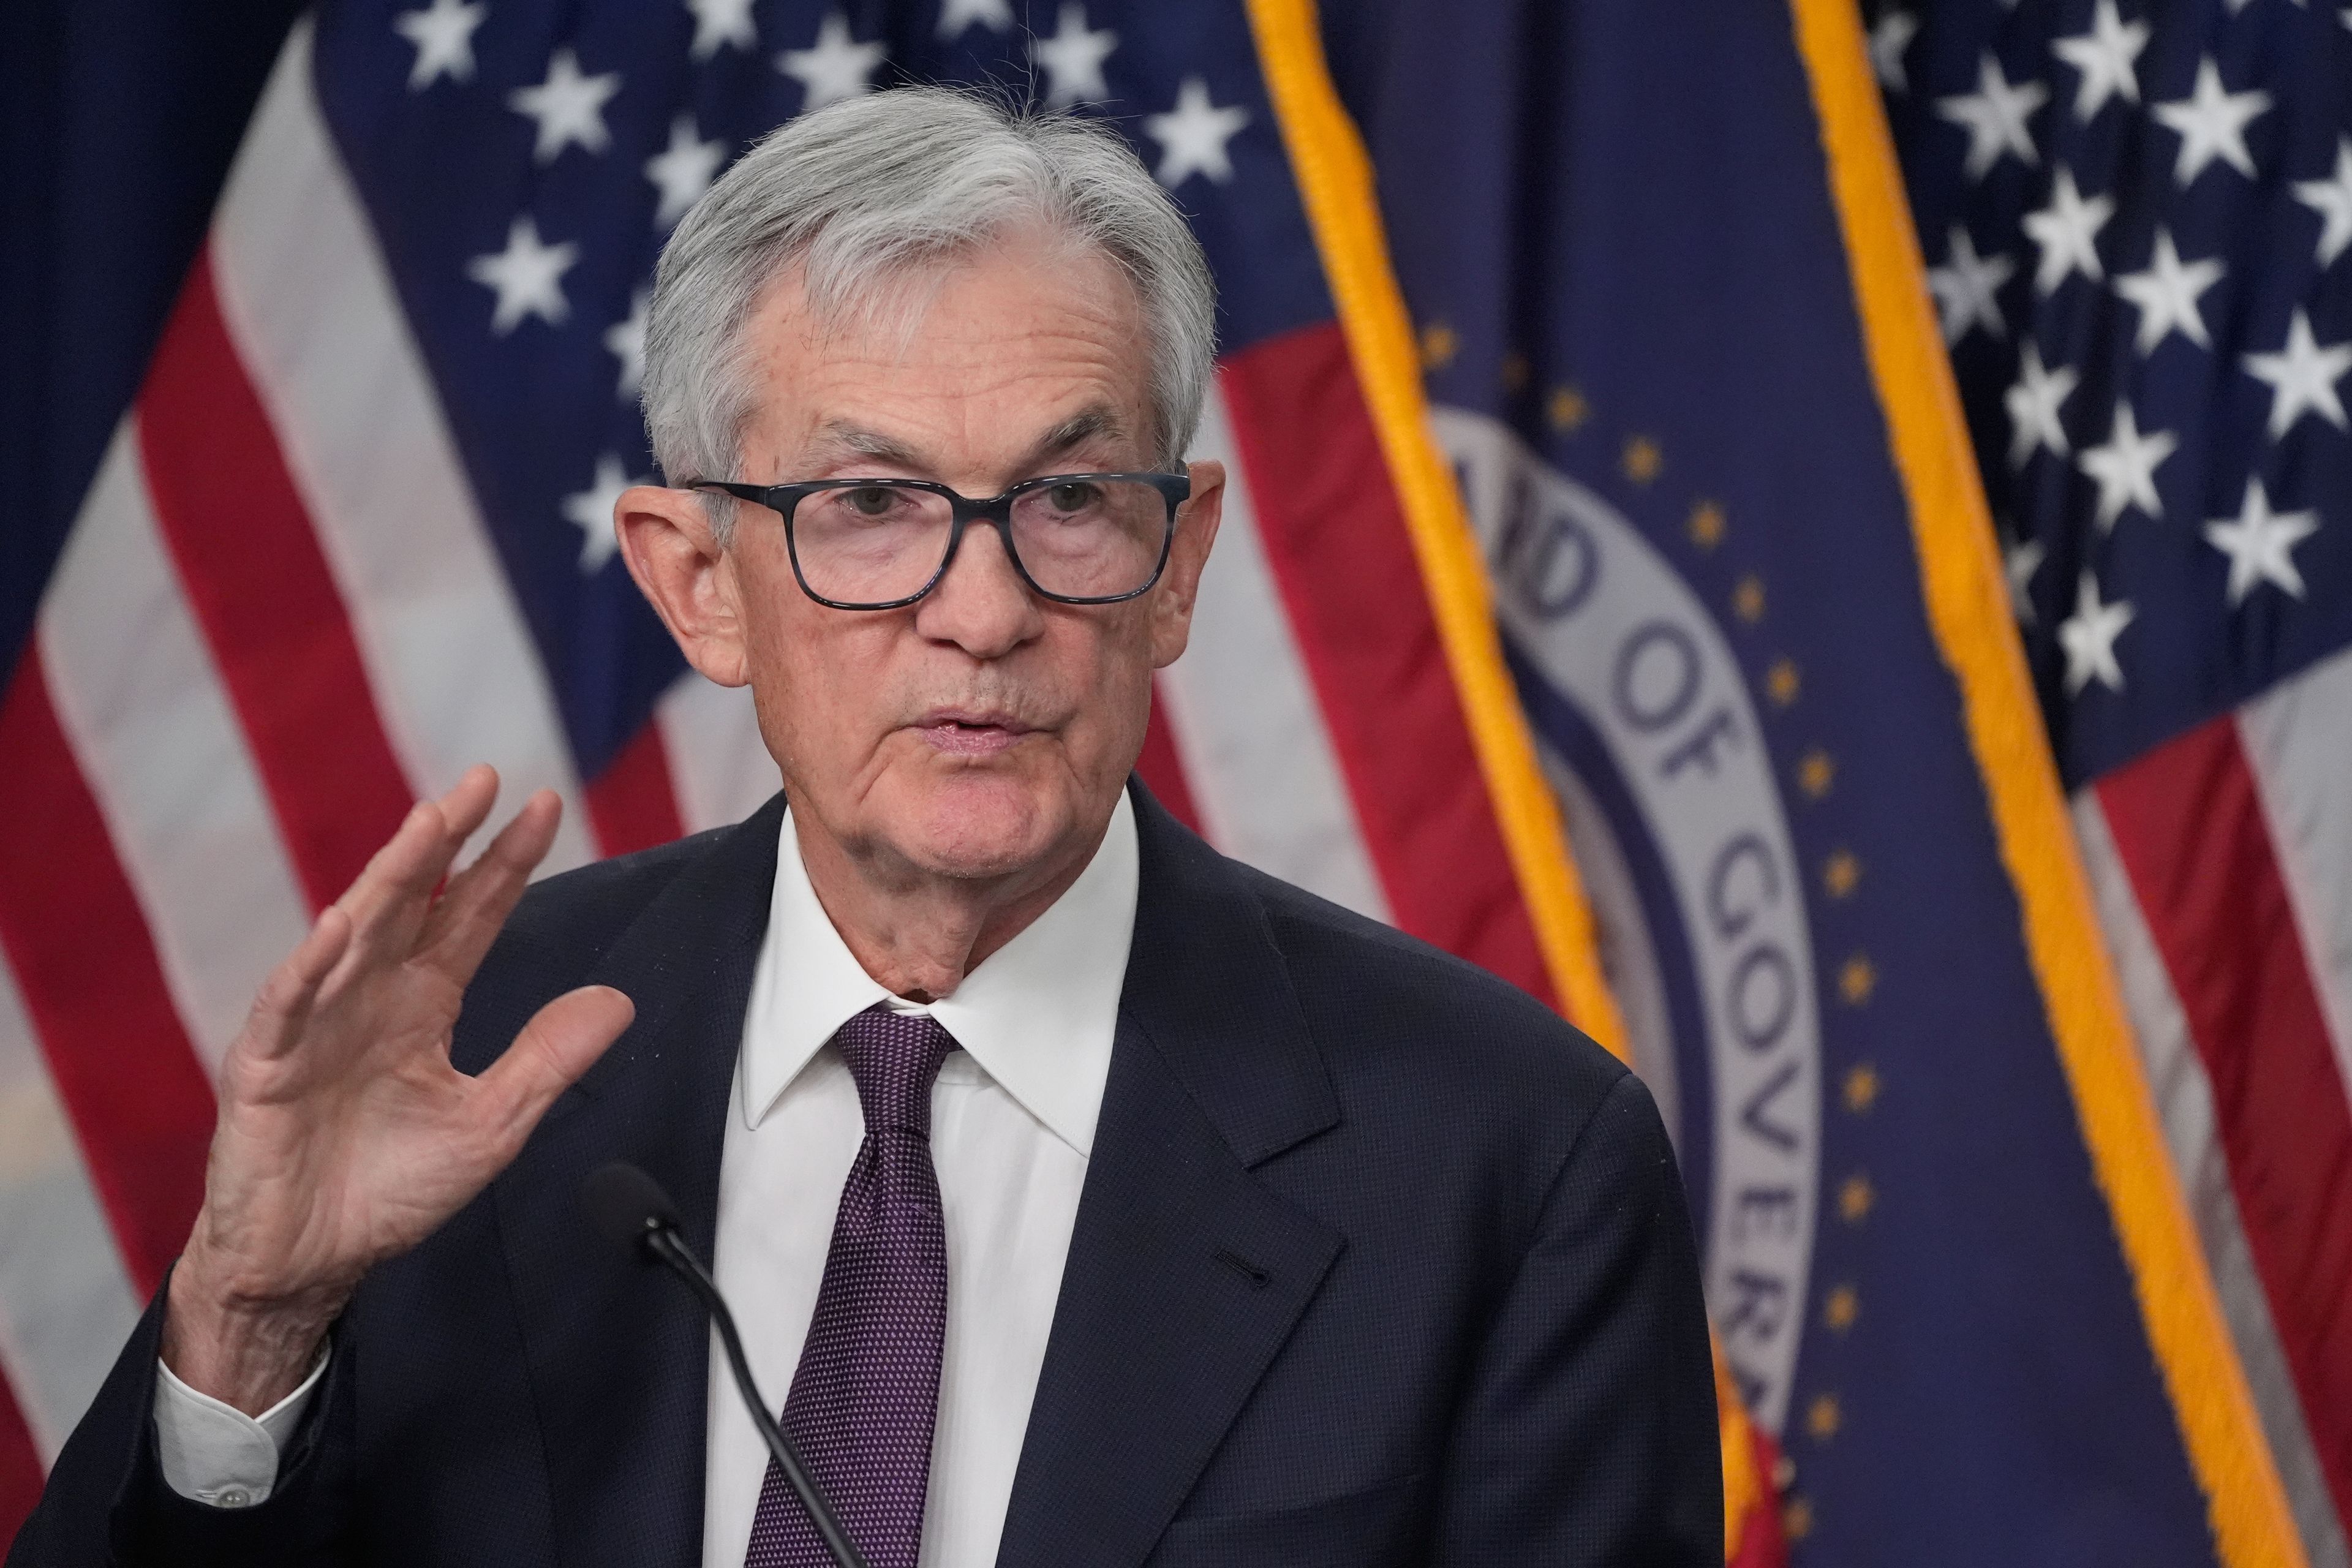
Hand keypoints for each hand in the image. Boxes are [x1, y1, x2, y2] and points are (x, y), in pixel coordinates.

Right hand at [161, 767, 633, 1413]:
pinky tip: (338, 924)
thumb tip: (619, 1000)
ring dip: (389, 878)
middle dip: (446, 840)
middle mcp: (369, 998)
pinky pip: (288, 1006)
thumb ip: (549, 1060)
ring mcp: (314, 1025)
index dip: (504, 863)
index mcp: (422, 1005)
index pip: (468, 916)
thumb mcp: (492, 1123)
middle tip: (483, 779)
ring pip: (354, 934)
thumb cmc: (387, 1191)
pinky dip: (310, 966)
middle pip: (412, 902)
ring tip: (428, 825)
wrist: (311, 1263)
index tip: (545, 806)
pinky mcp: (265, 1066)